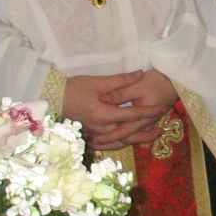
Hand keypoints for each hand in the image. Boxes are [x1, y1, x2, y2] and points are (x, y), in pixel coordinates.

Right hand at [65, 69, 181, 156]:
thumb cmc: (74, 88)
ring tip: (153, 136)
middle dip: (147, 132)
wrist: (52, 99)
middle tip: (163, 129)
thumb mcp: (98, 81)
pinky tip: (133, 138)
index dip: (149, 111)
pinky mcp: (93, 135)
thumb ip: (121, 80)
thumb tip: (140, 73)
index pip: (132, 115)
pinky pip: (112, 141)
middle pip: (130, 134)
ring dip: (138, 138)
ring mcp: (97, 134)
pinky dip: (125, 140)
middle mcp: (102, 128)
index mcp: (104, 114)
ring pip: (122, 140)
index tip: (163, 108)